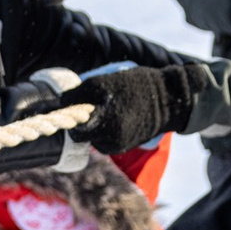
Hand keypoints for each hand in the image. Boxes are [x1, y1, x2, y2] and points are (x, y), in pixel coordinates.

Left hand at [60, 62, 206, 154]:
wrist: (171, 99)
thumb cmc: (137, 86)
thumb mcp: (105, 82)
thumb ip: (79, 93)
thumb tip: (59, 102)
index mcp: (103, 123)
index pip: (74, 130)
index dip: (68, 119)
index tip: (69, 108)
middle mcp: (109, 140)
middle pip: (83, 134)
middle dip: (83, 120)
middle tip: (90, 104)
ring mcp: (117, 145)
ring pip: (94, 137)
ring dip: (95, 124)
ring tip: (108, 108)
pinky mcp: (125, 146)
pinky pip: (105, 140)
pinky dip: (106, 129)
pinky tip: (116, 116)